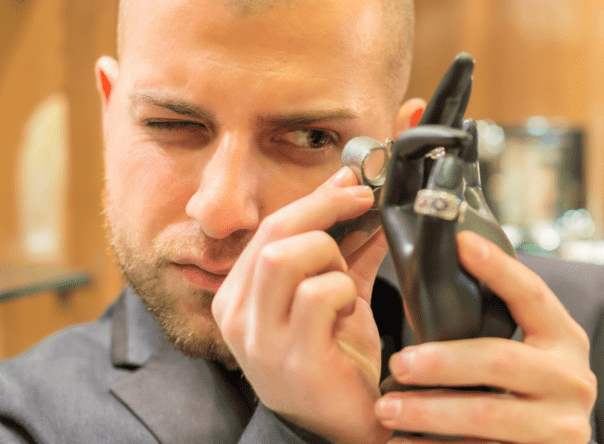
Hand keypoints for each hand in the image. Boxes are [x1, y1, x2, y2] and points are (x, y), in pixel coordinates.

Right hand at [212, 167, 391, 443]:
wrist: (342, 427)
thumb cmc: (335, 362)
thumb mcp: (336, 298)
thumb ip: (347, 251)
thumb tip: (365, 198)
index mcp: (238, 297)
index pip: (268, 228)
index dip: (316, 198)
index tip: (353, 183)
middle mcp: (238, 317)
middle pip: (274, 234)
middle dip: (326, 208)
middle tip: (364, 202)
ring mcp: (260, 340)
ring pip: (286, 257)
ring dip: (331, 257)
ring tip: (345, 285)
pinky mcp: (291, 359)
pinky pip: (317, 296)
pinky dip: (342, 290)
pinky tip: (347, 312)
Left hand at [373, 231, 597, 443]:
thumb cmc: (533, 397)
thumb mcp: (533, 356)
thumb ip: (498, 328)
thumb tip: (434, 279)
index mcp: (565, 340)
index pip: (532, 294)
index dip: (498, 267)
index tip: (461, 242)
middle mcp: (571, 380)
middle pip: (501, 359)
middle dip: (443, 360)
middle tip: (398, 362)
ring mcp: (562, 426)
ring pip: (488, 414)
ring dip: (430, 411)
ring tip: (387, 409)